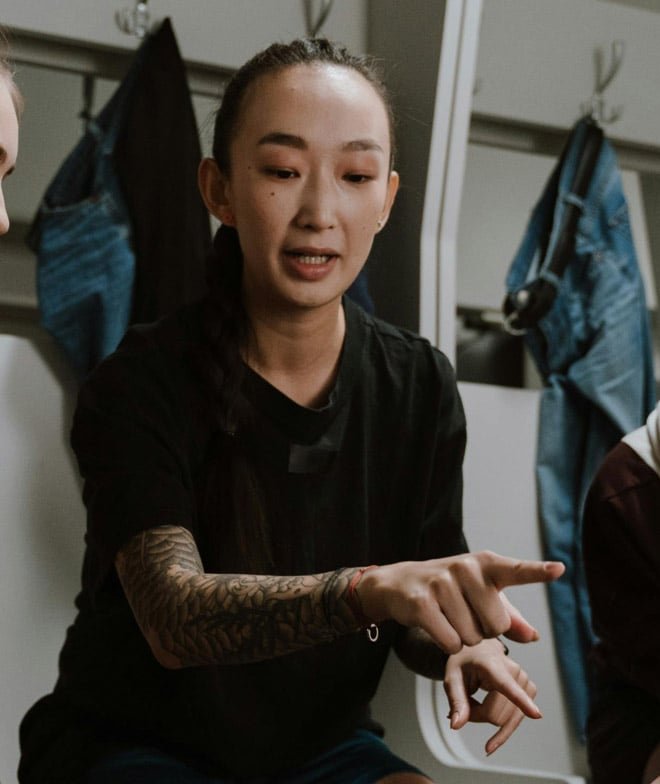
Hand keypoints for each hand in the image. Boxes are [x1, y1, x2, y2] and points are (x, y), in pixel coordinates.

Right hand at [358, 550, 563, 652]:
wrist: (400, 583)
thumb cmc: (449, 590)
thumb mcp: (480, 596)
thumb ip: (509, 617)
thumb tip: (533, 637)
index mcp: (485, 565)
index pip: (515, 571)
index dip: (538, 573)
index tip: (560, 569)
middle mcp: (465, 568)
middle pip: (497, 626)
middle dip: (483, 630)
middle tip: (463, 613)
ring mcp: (442, 583)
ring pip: (473, 637)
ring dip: (463, 638)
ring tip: (447, 617)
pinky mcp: (422, 603)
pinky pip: (451, 642)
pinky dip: (446, 644)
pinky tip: (435, 625)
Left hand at [443, 638, 538, 754]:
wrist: (478, 650)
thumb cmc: (464, 661)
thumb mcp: (451, 677)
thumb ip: (456, 701)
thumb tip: (456, 725)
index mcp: (491, 664)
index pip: (507, 686)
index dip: (521, 701)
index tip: (536, 714)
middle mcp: (513, 670)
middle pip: (496, 716)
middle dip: (478, 716)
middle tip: (465, 702)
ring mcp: (524, 679)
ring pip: (506, 720)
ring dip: (488, 719)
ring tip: (475, 704)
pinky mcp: (530, 689)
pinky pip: (517, 718)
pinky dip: (502, 725)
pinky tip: (491, 723)